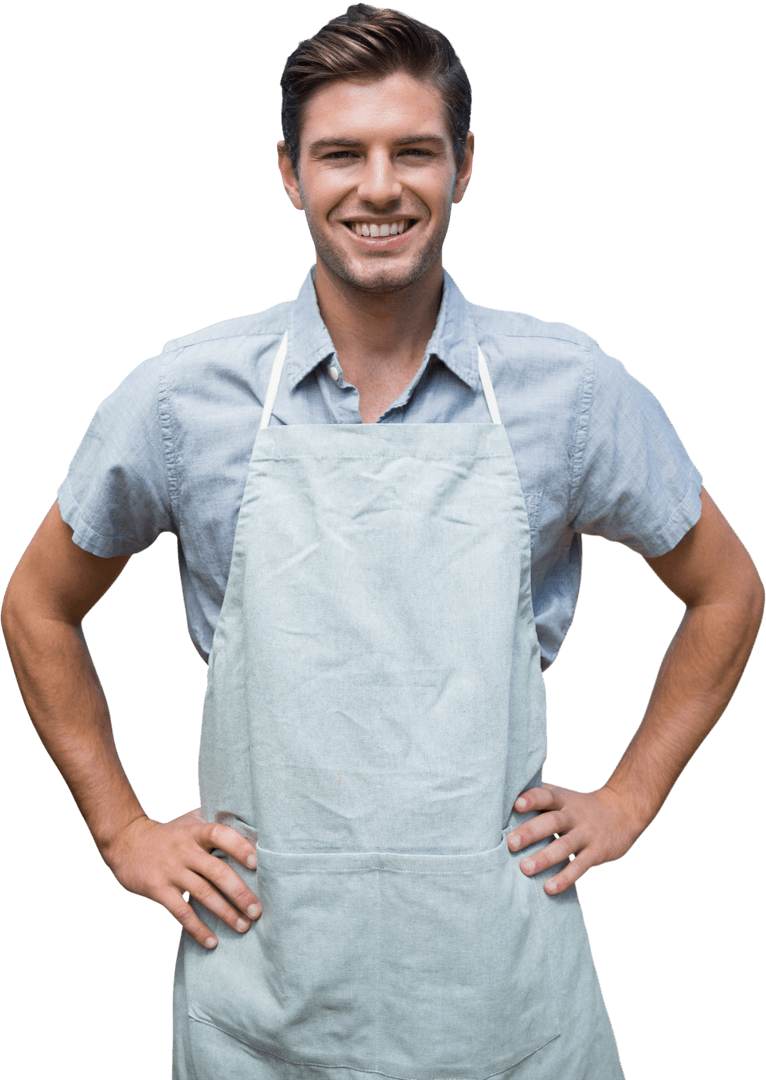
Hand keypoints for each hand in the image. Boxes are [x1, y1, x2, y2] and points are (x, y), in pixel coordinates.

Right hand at [104, 808, 260, 948]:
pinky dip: (197, 928)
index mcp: (195, 832)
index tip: (256, 863)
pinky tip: (212, 942)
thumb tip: (248, 821)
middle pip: (216, 871)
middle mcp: (185, 851)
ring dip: (225, 913)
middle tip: (257, 910)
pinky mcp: (158, 889)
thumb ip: (213, 821)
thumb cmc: (168, 833)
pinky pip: (181, 912)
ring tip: (243, 926)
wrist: (126, 842)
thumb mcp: (189, 820)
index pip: (219, 834)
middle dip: (239, 892)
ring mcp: (171, 871)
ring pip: (202, 894)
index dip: (238, 847)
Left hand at [506, 782, 640, 894]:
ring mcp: (586, 834)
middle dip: (531, 832)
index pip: (546, 796)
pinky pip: (579, 866)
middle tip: (511, 844)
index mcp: (561, 800)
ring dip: (544, 858)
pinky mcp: (596, 853)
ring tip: (525, 869)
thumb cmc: (579, 807)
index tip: (516, 804)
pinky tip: (549, 888)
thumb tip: (501, 802)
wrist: (622, 812)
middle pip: (552, 822)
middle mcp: (573, 815)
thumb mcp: (563, 798)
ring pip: (564, 846)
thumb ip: (539, 799)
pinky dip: (565, 878)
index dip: (532, 799)